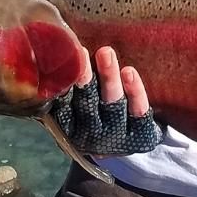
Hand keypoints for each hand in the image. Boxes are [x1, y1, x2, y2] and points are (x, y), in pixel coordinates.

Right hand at [46, 46, 162, 156]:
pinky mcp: (141, 133)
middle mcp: (91, 135)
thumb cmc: (98, 114)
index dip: (62, 83)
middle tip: (82, 52)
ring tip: (106, 53)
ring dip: (109, 77)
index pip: (62, 106)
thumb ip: (66, 87)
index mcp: (70, 128)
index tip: (61, 60)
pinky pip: (139, 111)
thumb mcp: (77, 109)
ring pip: (112, 104)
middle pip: (86, 103)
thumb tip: (55, 50)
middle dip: (84, 77)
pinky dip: (135, 92)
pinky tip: (129, 72)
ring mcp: (117, 135)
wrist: (133, 146)